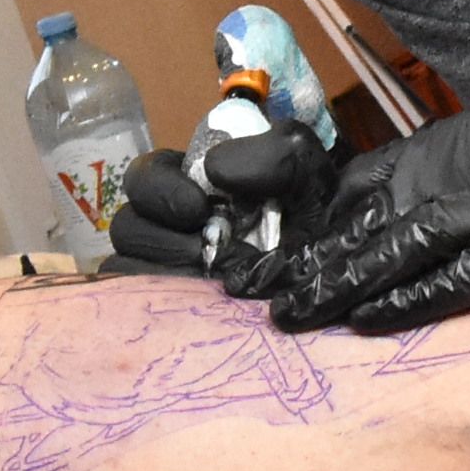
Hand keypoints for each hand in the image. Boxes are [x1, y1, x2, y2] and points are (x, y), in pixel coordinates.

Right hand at [104, 124, 348, 294]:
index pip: (146, 177)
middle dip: (157, 235)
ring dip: (159, 272)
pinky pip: (135, 308)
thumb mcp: (309, 176)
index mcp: (195, 186)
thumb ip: (274, 156)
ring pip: (124, 268)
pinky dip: (155, 306)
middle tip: (201, 249)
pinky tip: (196, 306)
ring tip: (207, 282)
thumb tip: (216, 170)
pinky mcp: (173, 314)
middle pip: (127, 225)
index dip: (158, 187)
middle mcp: (174, 229)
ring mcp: (170, 274)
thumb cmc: (322, 224)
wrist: (345, 280)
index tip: (196, 206)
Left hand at [260, 108, 469, 332]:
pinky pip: (447, 280)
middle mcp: (462, 170)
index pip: (362, 184)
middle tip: (260, 293)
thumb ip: (453, 205)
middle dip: (308, 257)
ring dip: (336, 284)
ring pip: (392, 247)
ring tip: (290, 313)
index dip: (314, 224)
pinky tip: (362, 320)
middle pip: (364, 215)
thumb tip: (394, 251)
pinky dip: (402, 302)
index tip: (275, 259)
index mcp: (455, 147)